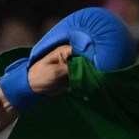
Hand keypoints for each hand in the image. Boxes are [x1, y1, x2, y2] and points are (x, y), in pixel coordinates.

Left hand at [0, 7, 133, 111]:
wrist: (29, 89)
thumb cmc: (37, 77)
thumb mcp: (54, 73)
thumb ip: (72, 70)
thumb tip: (88, 69)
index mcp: (67, 50)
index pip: (87, 49)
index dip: (97, 55)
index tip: (107, 62)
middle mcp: (72, 56)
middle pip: (90, 59)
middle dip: (99, 65)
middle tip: (110, 73)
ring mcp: (73, 67)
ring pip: (89, 69)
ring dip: (95, 75)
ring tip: (107, 80)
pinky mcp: (72, 77)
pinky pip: (84, 78)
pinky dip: (89, 82)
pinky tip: (97, 87)